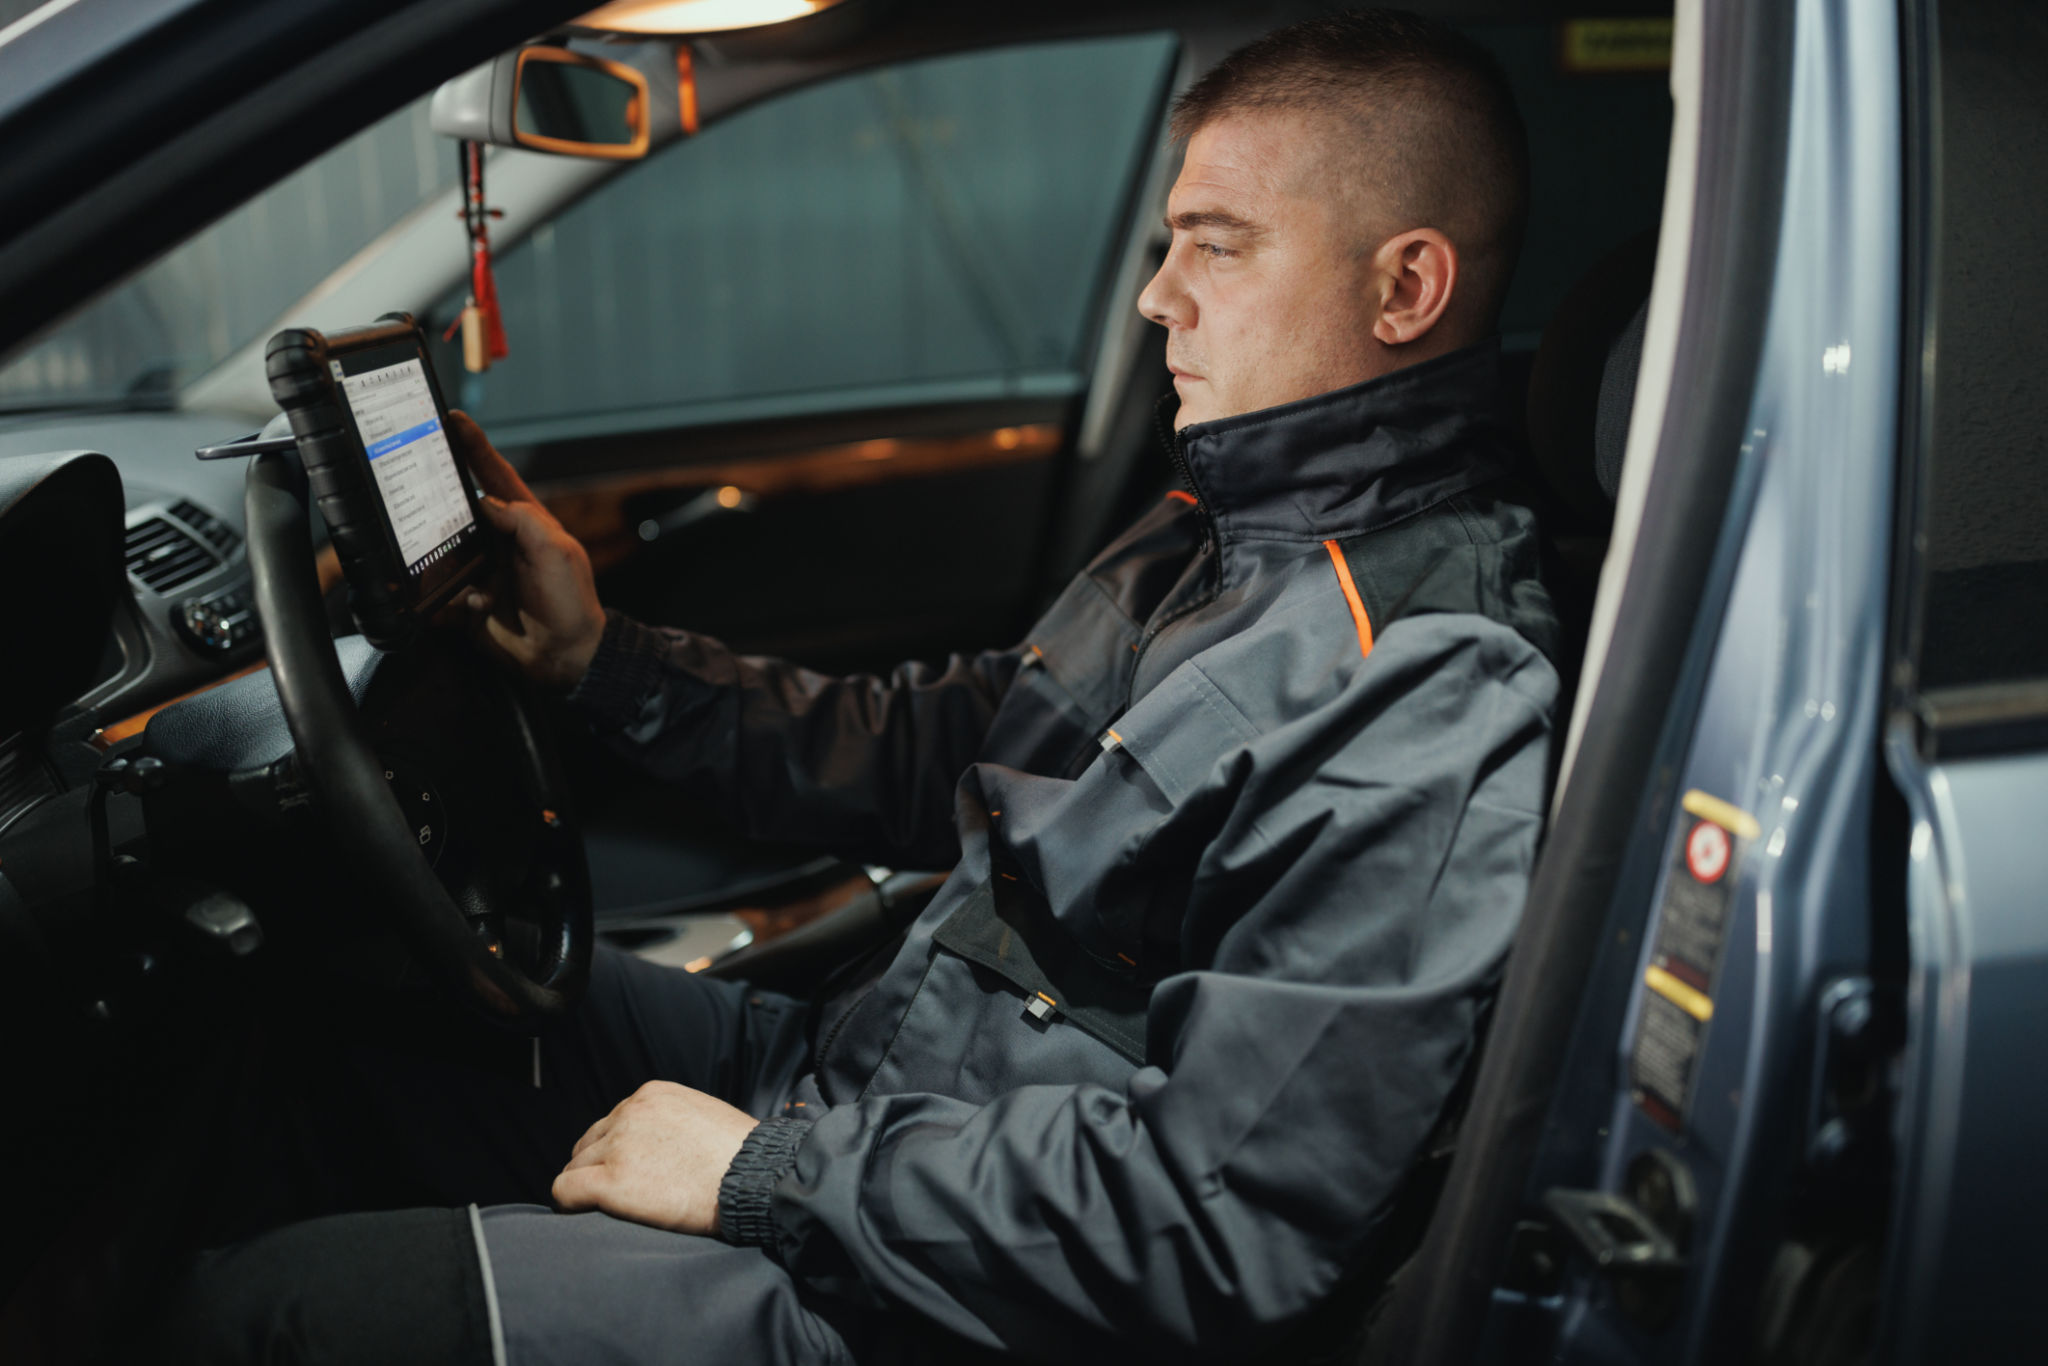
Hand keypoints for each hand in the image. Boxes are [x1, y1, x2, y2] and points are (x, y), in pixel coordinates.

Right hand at [447, 411, 605, 691]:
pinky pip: (439, 591)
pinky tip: (456, 600)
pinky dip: (438, 594)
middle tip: (410, 469)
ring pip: (442, 547)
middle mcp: (498, 541)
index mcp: (525, 522)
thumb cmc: (570, 603)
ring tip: (420, 542)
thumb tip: (482, 500)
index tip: (451, 419)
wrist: (564, 659)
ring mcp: (480, 569)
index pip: (494, 475)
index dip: (474, 447)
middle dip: (435, 490)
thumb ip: (522, 521)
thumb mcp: (556, 553)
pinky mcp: (465, 600)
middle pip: (458, 506)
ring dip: (431, 547)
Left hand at [552, 1081, 759, 1235]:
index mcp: (652, 1095)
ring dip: (586, 1188)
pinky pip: (565, 1190)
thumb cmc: (741, 1156)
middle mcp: (630, 1112)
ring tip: (605, 1210)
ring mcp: (619, 1146)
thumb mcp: (703, 1116)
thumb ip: (670, 1123)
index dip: (614, 1151)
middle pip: (589, 1144)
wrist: (754, 1177)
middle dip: (597, 1168)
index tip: (627, 1173)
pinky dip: (568, 1203)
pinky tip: (581, 1214)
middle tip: (617, 1195)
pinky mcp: (612, 1181)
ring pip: (575, 1168)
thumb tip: (656, 1146)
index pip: (611, 1123)